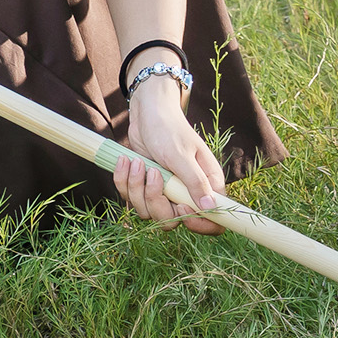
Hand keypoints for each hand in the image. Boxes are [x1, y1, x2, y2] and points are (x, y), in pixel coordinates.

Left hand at [114, 75, 226, 233]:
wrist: (148, 114)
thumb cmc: (170, 130)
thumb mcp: (182, 155)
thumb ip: (195, 182)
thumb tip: (210, 207)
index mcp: (206, 184)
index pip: (213, 220)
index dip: (199, 224)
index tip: (181, 209)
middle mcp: (186, 193)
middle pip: (173, 220)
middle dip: (156, 201)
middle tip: (153, 174)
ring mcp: (165, 192)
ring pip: (149, 212)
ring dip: (137, 188)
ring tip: (138, 163)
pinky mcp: (145, 188)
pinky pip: (132, 200)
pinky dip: (124, 182)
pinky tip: (126, 161)